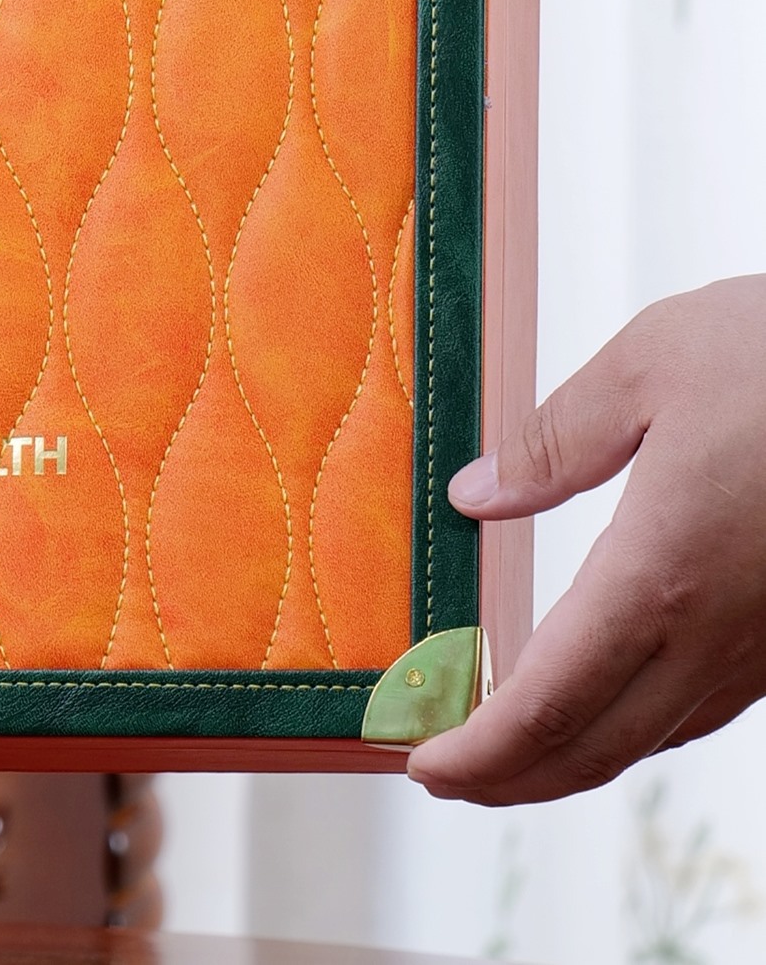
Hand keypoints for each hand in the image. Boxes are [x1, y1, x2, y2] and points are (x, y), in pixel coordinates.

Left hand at [410, 275, 765, 804]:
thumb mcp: (651, 363)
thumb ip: (554, 438)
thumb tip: (474, 495)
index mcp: (661, 575)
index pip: (547, 703)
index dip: (478, 751)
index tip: (421, 765)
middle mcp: (719, 635)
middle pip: (596, 746)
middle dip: (508, 776)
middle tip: (440, 776)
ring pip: (655, 735)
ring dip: (570, 756)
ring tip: (503, 747)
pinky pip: (706, 705)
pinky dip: (635, 720)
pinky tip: (606, 697)